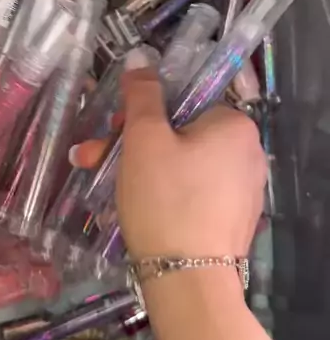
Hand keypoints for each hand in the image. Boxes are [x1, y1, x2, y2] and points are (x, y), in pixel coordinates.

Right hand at [71, 49, 266, 259]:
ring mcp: (242, 189)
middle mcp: (248, 153)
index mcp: (235, 125)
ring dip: (138, 168)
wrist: (187, 280)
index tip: (113, 130)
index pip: (183, 101)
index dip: (142, 112)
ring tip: (98, 182)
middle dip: (130, 144)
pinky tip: (130, 206)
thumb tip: (139, 58)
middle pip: (178, 134)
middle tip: (92, 157)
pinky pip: (191, 192)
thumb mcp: (144, 139)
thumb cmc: (165, 198)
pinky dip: (162, 193)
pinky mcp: (231, 220)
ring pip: (180, 165)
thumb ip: (141, 95)